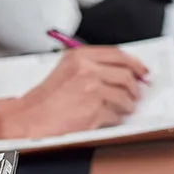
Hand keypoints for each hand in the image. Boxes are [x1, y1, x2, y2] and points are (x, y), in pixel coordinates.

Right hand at [0, 47, 147, 139]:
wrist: (30, 118)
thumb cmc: (46, 98)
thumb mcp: (66, 70)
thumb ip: (93, 66)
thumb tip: (124, 71)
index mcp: (79, 57)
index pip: (118, 54)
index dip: (135, 63)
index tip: (143, 71)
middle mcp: (87, 70)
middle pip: (127, 76)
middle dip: (135, 88)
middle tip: (136, 94)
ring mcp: (91, 91)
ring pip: (126, 97)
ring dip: (127, 106)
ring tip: (120, 109)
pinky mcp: (94, 112)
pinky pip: (117, 115)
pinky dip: (115, 118)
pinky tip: (105, 118)